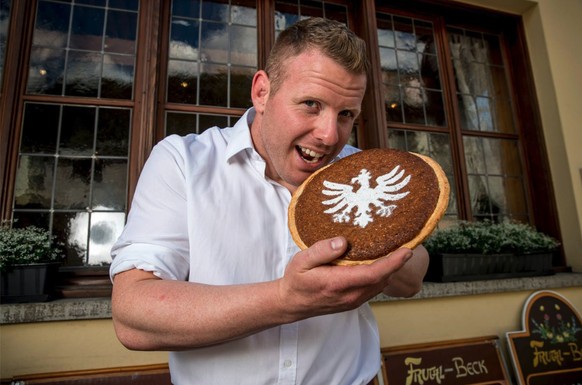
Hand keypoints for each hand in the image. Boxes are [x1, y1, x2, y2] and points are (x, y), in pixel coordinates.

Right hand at [278, 236, 413, 319]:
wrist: (291, 303)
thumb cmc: (296, 280)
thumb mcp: (301, 261)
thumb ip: (322, 251)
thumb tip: (343, 242)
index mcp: (338, 283)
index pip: (373, 273)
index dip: (393, 263)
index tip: (407, 251)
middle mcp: (350, 295)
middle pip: (382, 279)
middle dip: (397, 263)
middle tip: (408, 243)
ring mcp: (353, 300)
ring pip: (380, 284)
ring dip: (391, 269)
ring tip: (397, 251)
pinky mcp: (354, 301)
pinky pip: (374, 288)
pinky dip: (382, 275)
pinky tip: (381, 262)